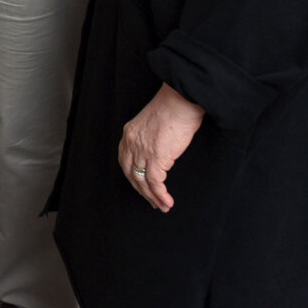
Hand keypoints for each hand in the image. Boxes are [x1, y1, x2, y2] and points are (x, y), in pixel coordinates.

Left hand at [119, 83, 205, 212]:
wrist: (181, 100)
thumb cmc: (174, 107)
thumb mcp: (154, 123)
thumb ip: (151, 138)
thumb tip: (160, 151)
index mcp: (129, 134)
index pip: (125, 161)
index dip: (133, 177)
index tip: (141, 187)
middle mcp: (131, 143)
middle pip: (131, 174)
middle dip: (141, 191)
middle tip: (152, 202)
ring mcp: (142, 151)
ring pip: (143, 181)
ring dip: (153, 197)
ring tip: (162, 206)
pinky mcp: (156, 157)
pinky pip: (155, 182)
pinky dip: (160, 195)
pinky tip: (167, 201)